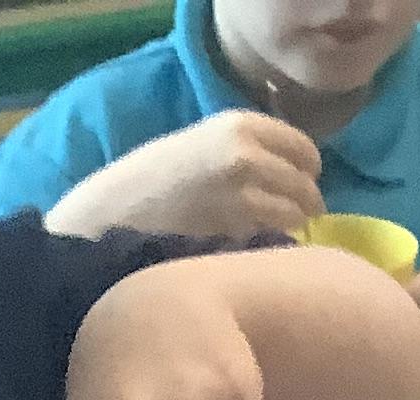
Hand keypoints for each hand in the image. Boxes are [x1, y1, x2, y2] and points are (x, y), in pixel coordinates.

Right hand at [47, 112, 323, 240]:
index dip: (305, 173)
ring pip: (295, 220)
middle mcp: (248, 157)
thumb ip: (246, 150)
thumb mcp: (202, 143)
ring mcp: (243, 200)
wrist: (112, 215)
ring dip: (287, 233)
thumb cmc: (151, 182)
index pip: (305, 150)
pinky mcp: (235, 239)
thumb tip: (291, 173)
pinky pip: (273, 245)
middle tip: (285, 222)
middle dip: (301, 207)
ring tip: (265, 239)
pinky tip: (248, 254)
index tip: (294, 187)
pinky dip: (269, 250)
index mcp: (240, 125)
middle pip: (307, 188)